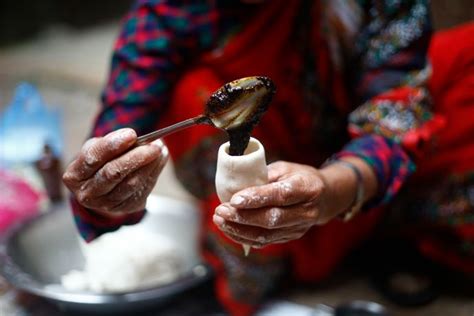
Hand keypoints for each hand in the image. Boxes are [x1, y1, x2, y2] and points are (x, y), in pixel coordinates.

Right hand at [63, 128, 167, 215]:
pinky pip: (142, 190)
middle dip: (136, 156)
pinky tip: (159, 160)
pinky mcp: (125, 208)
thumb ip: (113, 143)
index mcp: (74, 175)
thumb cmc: (100, 162)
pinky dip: (154, 172)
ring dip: (149, 165)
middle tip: (154, 144)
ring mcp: (106, 205)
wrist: (102, 186)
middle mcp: (87, 194)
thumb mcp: (98, 148)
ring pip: (131, 183)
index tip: (132, 134)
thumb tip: (138, 140)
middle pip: (113, 173)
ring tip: (160, 149)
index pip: (93, 158)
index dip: (112, 145)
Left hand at [213, 161, 335, 247]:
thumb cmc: (299, 178)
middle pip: (272, 219)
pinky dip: (243, 237)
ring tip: (219, 220)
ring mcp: (299, 228)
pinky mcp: (290, 237)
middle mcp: (306, 212)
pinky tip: (228, 228)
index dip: (256, 199)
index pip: (280, 195)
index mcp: (307, 188)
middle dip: (242, 217)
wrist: (324, 198)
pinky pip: (264, 242)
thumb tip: (235, 186)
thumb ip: (263, 177)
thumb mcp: (284, 169)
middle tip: (220, 210)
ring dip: (239, 230)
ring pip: (266, 235)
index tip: (234, 199)